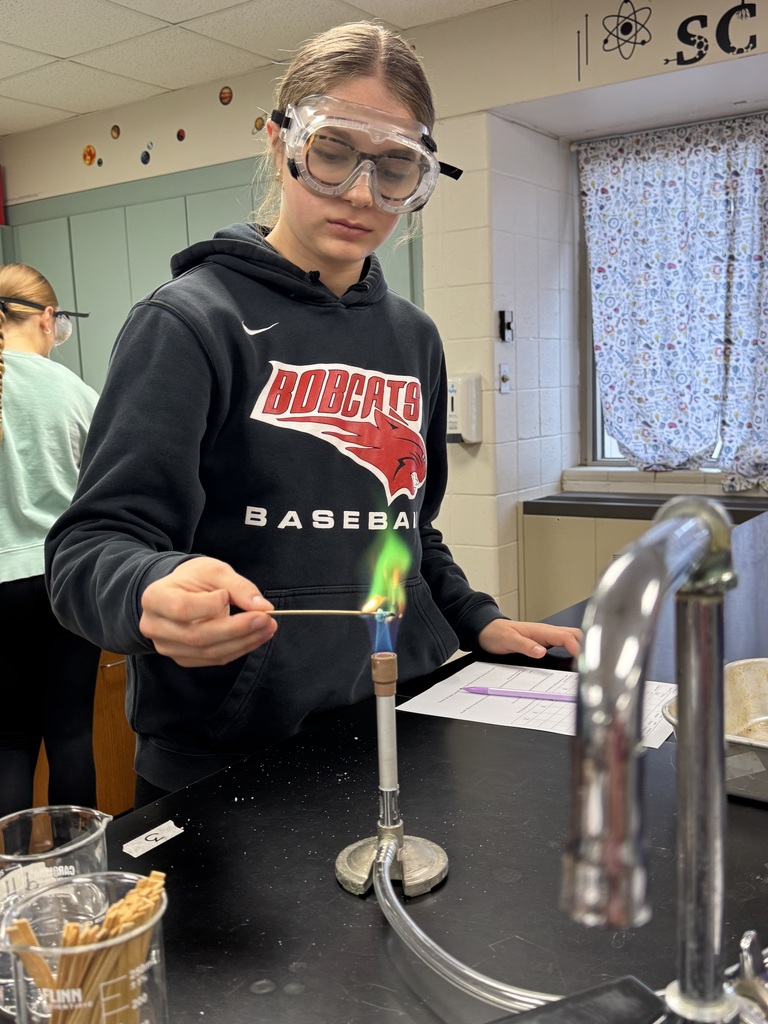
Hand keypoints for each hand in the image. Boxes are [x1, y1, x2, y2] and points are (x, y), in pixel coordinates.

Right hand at [139, 556, 276, 666]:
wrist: (180, 592)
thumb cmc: (194, 578)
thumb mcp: (214, 571)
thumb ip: (238, 587)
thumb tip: (263, 607)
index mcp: (155, 599)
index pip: (182, 608)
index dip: (208, 605)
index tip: (227, 595)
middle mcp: (155, 627)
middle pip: (198, 636)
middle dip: (237, 629)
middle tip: (266, 619)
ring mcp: (168, 647)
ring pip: (209, 652)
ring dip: (244, 642)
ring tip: (268, 627)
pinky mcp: (184, 658)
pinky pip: (215, 659)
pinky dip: (239, 649)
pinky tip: (256, 637)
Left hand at [478, 619, 581, 659]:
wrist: (487, 630)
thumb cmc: (496, 633)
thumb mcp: (508, 640)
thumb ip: (525, 645)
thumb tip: (541, 651)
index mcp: (541, 630)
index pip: (567, 636)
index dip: (578, 647)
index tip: (582, 660)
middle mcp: (546, 633)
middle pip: (574, 635)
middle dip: (585, 646)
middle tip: (589, 664)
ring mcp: (546, 637)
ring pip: (570, 639)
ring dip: (580, 648)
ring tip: (586, 664)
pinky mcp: (543, 643)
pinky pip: (563, 645)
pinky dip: (572, 651)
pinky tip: (573, 662)